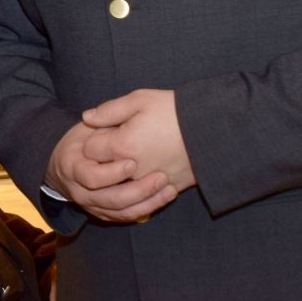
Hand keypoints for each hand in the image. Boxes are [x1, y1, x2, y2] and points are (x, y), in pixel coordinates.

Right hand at [46, 120, 175, 221]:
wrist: (71, 164)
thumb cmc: (84, 140)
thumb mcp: (88, 128)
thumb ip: (99, 122)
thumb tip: (94, 117)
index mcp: (72, 168)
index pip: (91, 177)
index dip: (112, 173)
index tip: (134, 163)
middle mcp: (80, 192)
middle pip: (111, 199)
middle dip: (138, 190)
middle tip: (160, 178)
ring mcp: (94, 205)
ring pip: (122, 212)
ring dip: (148, 202)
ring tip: (169, 189)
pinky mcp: (107, 213)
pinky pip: (128, 216)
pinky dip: (148, 208)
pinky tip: (165, 196)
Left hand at [81, 89, 193, 221]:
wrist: (214, 128)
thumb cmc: (175, 110)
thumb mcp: (140, 100)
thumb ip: (109, 110)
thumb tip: (87, 118)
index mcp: (121, 145)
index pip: (89, 149)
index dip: (94, 138)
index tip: (107, 131)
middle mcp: (132, 171)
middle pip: (100, 173)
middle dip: (102, 160)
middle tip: (116, 146)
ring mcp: (149, 184)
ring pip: (119, 191)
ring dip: (117, 180)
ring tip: (129, 163)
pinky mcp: (167, 191)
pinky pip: (143, 200)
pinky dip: (138, 192)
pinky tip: (144, 177)